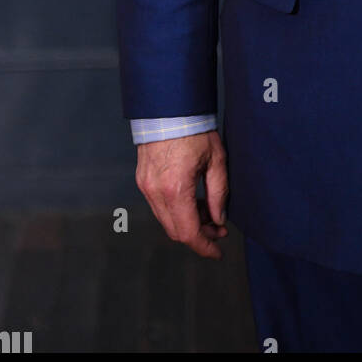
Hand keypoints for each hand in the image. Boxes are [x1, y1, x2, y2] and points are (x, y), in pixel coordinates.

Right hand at [135, 129, 228, 259]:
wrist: (169, 109)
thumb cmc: (195, 131)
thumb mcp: (216, 161)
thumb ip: (218, 194)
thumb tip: (219, 219)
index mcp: (176, 190)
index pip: (189, 232)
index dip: (204, 247)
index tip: (217, 252)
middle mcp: (156, 193)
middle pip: (175, 231)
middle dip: (199, 235)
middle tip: (218, 229)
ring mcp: (145, 187)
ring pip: (166, 220)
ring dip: (187, 223)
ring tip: (209, 213)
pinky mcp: (142, 180)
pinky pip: (159, 206)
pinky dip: (176, 211)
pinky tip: (193, 201)